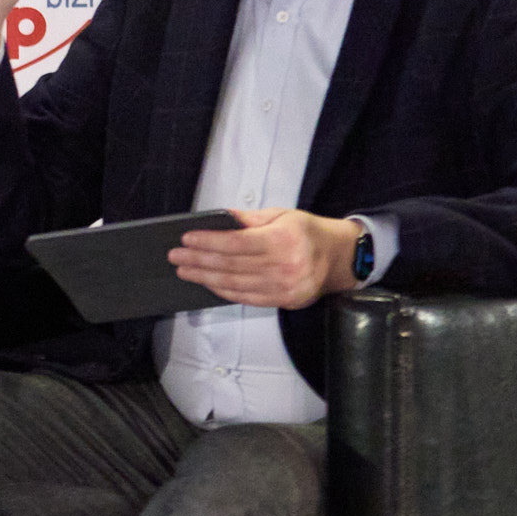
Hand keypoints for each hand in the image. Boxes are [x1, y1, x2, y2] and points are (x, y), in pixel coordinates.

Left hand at [169, 207, 362, 310]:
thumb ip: (249, 219)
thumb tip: (218, 218)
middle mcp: (285, 265)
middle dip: (198, 261)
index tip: (187, 239)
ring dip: (205, 278)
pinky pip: (246, 298)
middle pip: (231, 265)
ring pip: (235, 284)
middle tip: (176, 257)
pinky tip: (208, 283)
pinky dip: (224, 291)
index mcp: (283, 239)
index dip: (208, 242)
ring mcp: (285, 286)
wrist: (340, 258)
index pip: (236, 243)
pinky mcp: (284, 300)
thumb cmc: (308, 232)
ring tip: (185, 271)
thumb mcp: (282, 215)